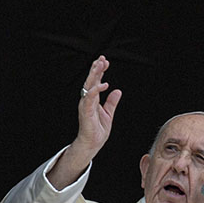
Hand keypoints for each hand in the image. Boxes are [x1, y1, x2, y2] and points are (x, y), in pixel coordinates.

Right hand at [46, 56, 121, 188]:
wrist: (92, 144)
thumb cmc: (97, 130)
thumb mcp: (108, 114)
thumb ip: (111, 102)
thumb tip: (117, 91)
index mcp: (93, 99)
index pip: (96, 81)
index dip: (100, 71)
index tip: (105, 61)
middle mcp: (88, 100)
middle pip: (91, 80)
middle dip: (96, 68)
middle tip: (102, 58)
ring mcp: (86, 105)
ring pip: (89, 86)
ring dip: (95, 75)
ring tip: (101, 65)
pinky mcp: (86, 111)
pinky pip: (90, 98)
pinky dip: (96, 90)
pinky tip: (104, 84)